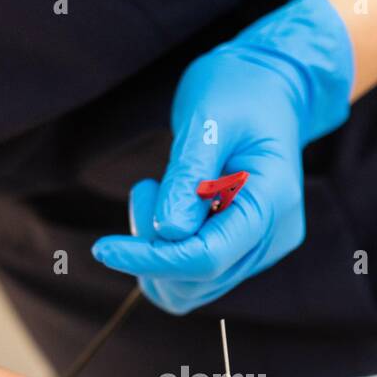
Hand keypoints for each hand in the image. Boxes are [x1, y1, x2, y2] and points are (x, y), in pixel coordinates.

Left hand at [91, 0, 353, 314]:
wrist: (268, 89)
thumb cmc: (238, 91)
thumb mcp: (209, 118)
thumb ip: (190, 176)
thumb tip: (169, 233)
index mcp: (272, 202)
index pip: (208, 257)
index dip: (152, 258)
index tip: (104, 247)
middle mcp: (272, 237)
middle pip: (197, 278)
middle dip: (153, 247)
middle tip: (147, 188)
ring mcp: (260, 249)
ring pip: (191, 287)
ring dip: (157, 252)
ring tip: (159, 192)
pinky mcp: (243, 252)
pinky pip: (194, 277)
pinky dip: (167, 254)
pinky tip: (169, 210)